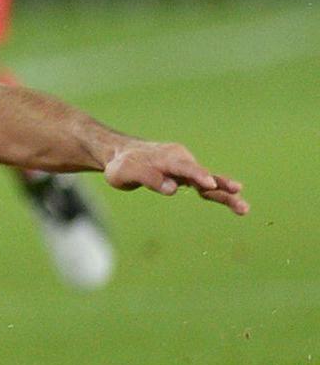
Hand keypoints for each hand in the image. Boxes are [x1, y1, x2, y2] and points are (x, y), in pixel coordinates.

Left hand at [101, 141, 247, 213]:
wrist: (121, 155)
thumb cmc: (123, 165)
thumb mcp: (127, 172)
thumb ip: (148, 178)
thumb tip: (173, 189)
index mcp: (167, 157)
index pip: (185, 167)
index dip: (198, 175)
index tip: (210, 184)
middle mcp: (181, 160)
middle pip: (204, 175)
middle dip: (222, 187)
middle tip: (240, 197)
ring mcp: (186, 168)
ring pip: (209, 182)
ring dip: (226, 194)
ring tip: (244, 209)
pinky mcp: (186, 176)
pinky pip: (204, 186)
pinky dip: (218, 194)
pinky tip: (234, 201)